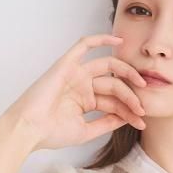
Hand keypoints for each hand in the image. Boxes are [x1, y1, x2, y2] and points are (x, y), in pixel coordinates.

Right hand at [0, 33, 146, 150]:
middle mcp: (82, 85)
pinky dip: (101, 39)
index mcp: (86, 100)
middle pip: (114, 85)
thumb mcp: (86, 131)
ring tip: (142, 84)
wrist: (29, 129)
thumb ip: (106, 123)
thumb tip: (127, 118)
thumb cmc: (51, 133)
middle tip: (143, 108)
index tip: (142, 123)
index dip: (130, 111)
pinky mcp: (66, 64)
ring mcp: (75, 74)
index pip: (114, 102)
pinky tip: (119, 40)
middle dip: (131, 97)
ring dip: (126, 74)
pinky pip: (84, 45)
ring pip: (108, 67)